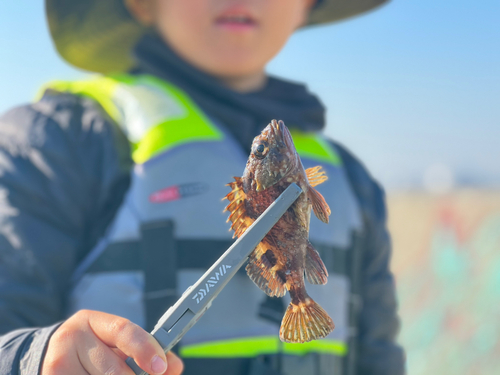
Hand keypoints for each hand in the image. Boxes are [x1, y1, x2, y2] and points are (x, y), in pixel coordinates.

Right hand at [41, 310, 183, 374]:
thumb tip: (174, 366)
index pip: (123, 330)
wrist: (52, 359)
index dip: (145, 349)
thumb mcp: (117, 345)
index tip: (160, 366)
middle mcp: (71, 338)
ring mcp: (57, 363)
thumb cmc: (95, 352)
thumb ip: (148, 350)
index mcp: (92, 321)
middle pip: (115, 370)